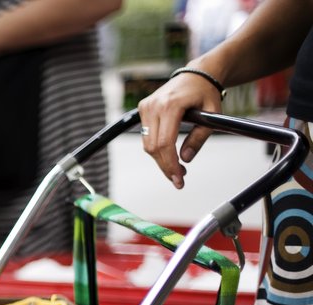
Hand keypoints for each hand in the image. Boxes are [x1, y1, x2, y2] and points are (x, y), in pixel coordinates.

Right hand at [137, 72, 222, 188]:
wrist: (196, 74)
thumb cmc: (205, 92)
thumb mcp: (212, 115)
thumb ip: (199, 137)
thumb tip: (185, 159)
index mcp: (170, 105)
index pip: (164, 142)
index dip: (170, 164)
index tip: (179, 179)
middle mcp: (154, 105)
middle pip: (153, 147)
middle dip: (165, 166)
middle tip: (179, 179)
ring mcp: (146, 107)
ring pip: (147, 144)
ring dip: (161, 160)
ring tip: (177, 169)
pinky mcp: (143, 109)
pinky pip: (146, 136)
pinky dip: (156, 149)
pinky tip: (169, 155)